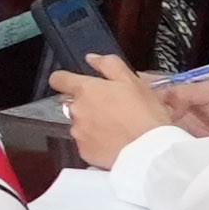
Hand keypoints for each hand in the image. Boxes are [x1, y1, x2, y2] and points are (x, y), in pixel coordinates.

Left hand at [52, 55, 178, 167]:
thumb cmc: (145, 115)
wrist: (150, 150)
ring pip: (80, 123)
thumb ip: (109, 65)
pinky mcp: (83, 151)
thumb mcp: (133, 81)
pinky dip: (96, 142)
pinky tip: (114, 141)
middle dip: (88, 104)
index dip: (65, 79)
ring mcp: (78, 132)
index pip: (59, 79)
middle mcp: (77, 110)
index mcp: (86, 90)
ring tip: (117, 127)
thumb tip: (92, 58)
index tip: (74, 82)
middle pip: (73, 103)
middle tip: (113, 109)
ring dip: (93, 123)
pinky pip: (86, 143)